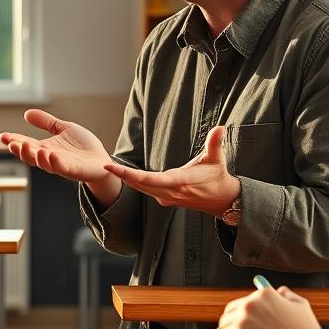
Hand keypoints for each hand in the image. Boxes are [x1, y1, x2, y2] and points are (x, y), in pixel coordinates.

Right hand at [0, 109, 113, 185]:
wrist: (101, 160)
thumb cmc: (82, 146)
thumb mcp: (62, 128)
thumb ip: (45, 122)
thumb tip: (26, 114)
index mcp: (45, 147)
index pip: (26, 143)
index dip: (14, 140)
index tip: (3, 136)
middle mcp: (49, 157)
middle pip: (30, 155)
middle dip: (20, 150)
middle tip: (11, 143)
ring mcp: (60, 164)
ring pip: (42, 163)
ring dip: (34, 156)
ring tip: (27, 146)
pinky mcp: (72, 170)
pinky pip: (61, 168)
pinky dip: (54, 162)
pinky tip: (50, 154)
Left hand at [102, 126, 239, 215]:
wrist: (221, 200)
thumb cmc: (218, 177)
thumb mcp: (217, 159)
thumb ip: (215, 143)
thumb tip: (220, 128)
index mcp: (181, 181)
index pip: (154, 179)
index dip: (134, 175)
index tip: (119, 169)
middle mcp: (172, 192)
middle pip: (142, 185)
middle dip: (124, 176)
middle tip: (107, 166)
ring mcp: (168, 197)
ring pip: (142, 189)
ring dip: (127, 179)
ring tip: (111, 168)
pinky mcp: (166, 199)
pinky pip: (146, 191)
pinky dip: (135, 183)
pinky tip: (124, 175)